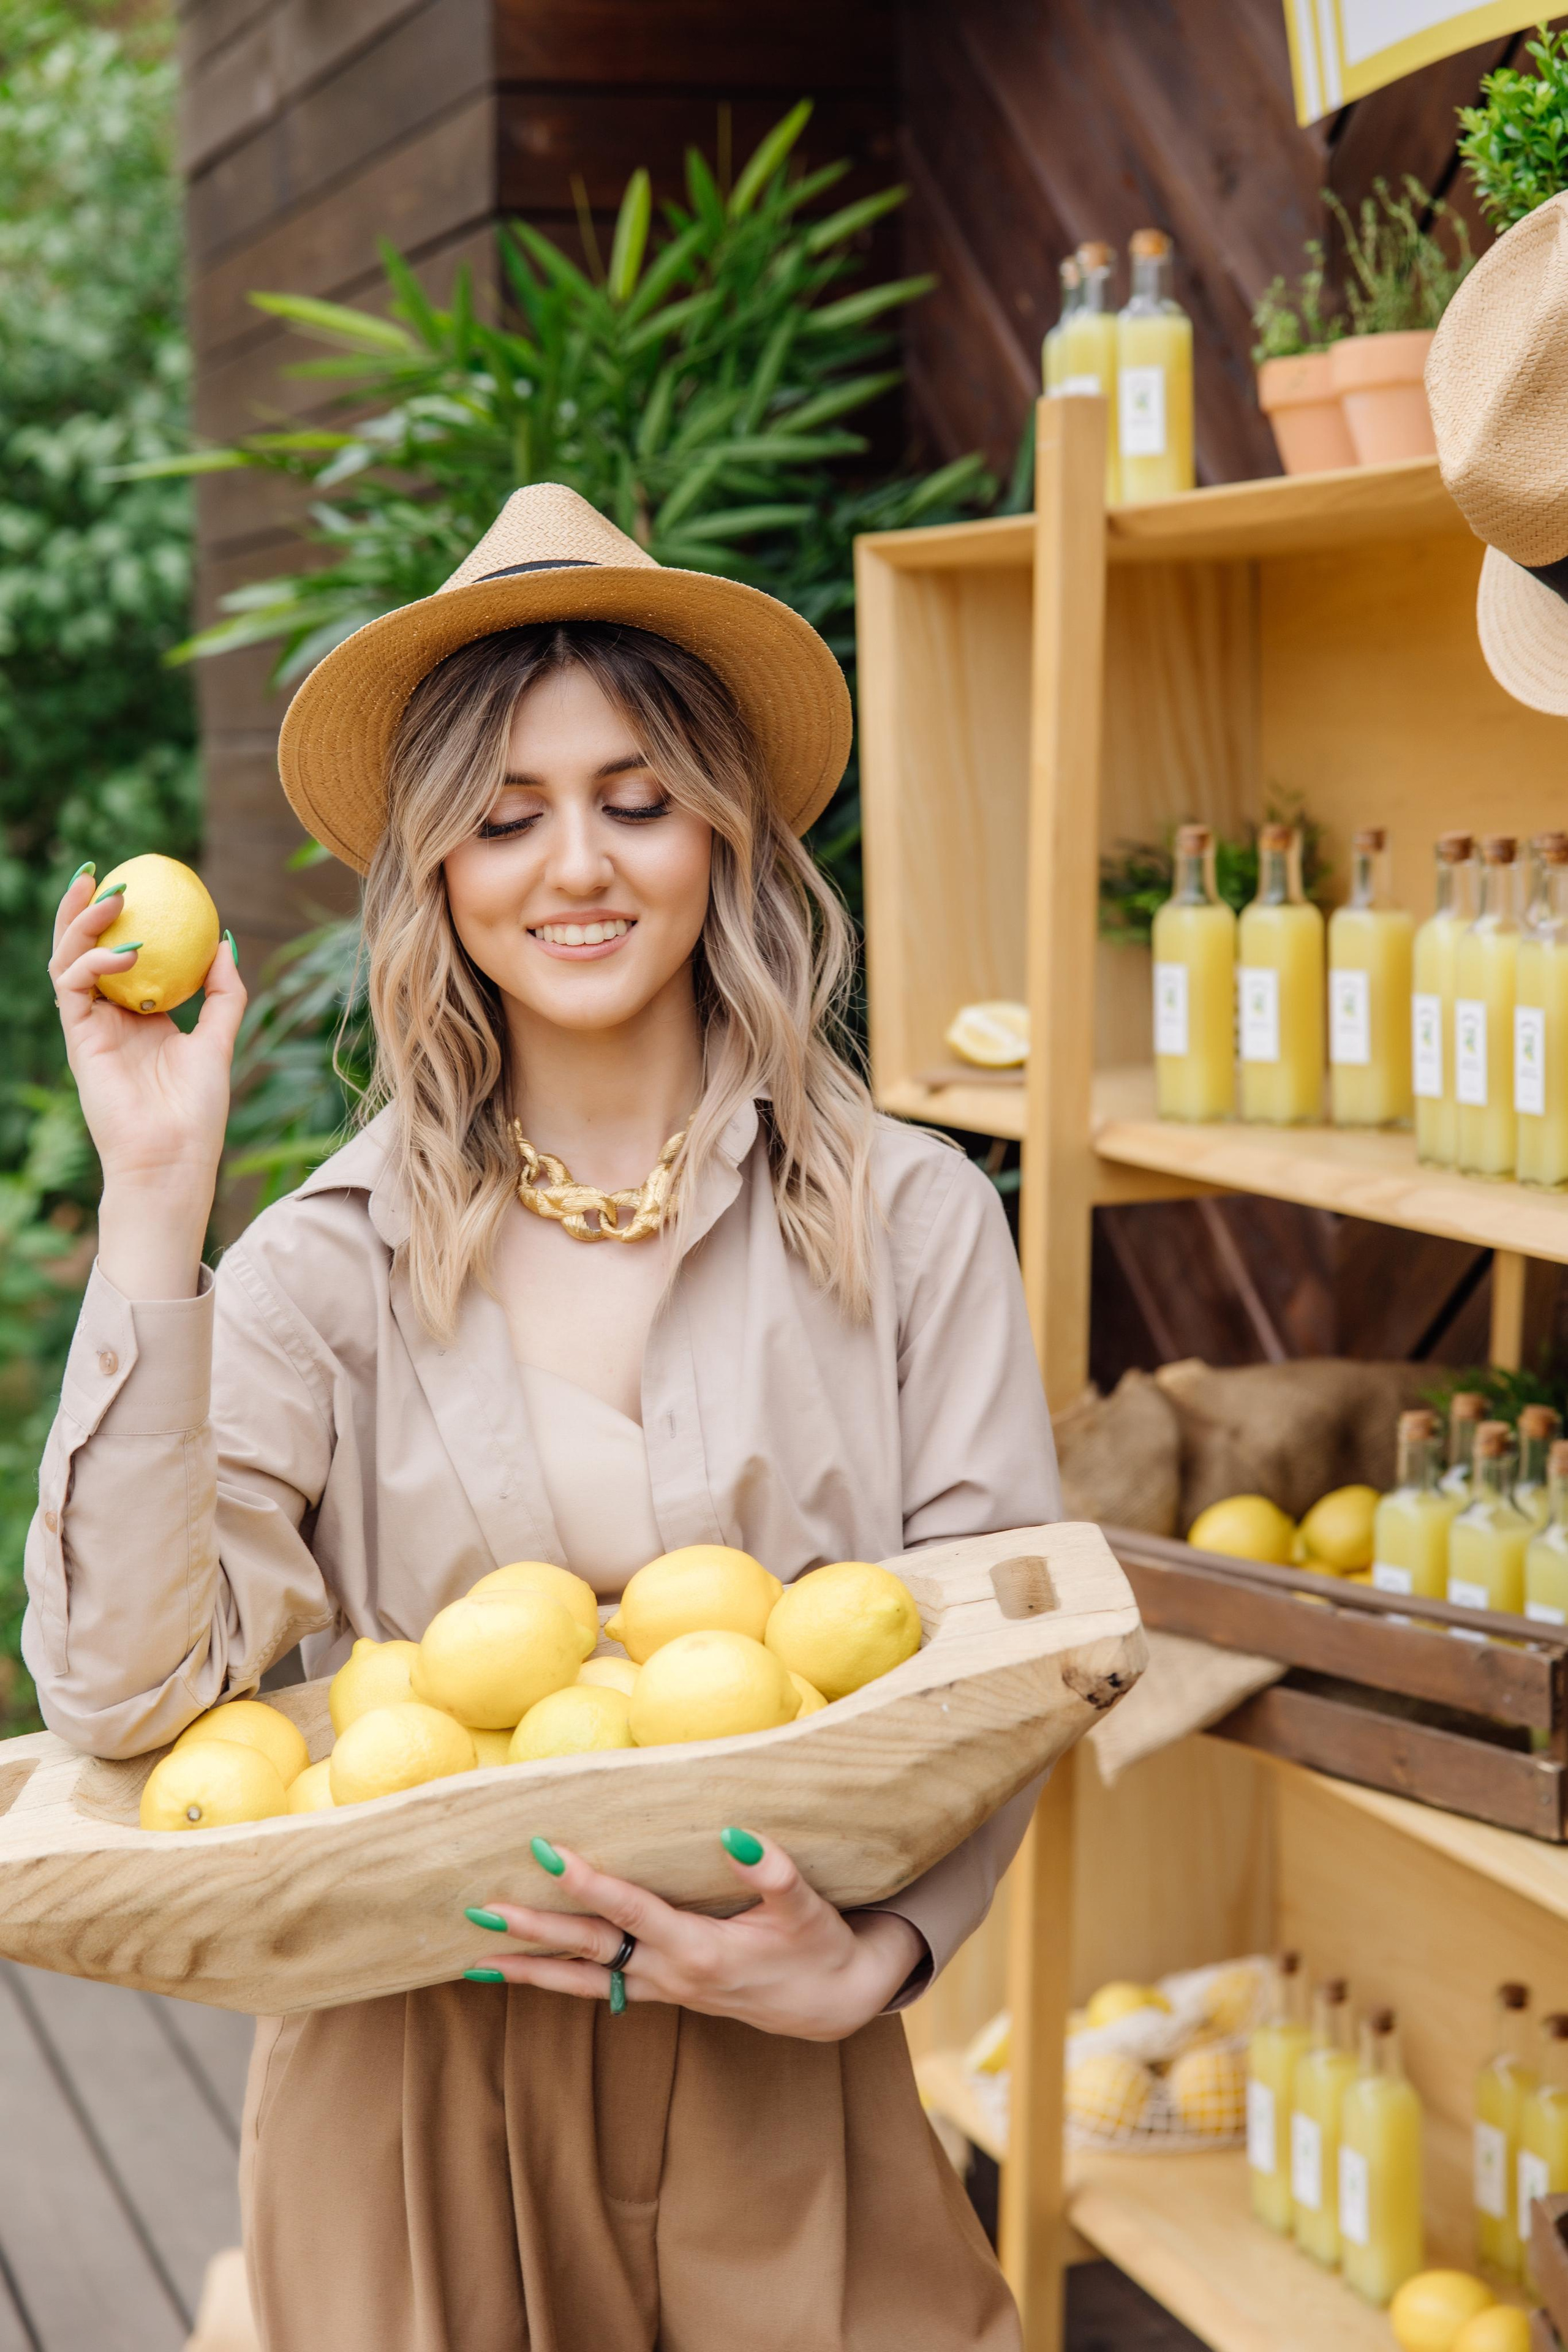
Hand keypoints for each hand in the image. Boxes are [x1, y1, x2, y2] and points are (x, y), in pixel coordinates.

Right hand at [49, 867, 245, 1296]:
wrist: (174, 1157)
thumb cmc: (198, 1111)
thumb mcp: (219, 1040)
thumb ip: (224, 992)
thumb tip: (226, 940)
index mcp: (139, 1016)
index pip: (121, 955)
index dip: (119, 920)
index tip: (137, 882)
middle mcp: (109, 1017)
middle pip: (83, 950)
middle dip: (82, 909)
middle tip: (98, 873)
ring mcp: (90, 1027)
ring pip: (68, 960)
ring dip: (82, 924)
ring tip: (109, 896)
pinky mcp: (79, 1039)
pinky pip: (73, 987)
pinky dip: (93, 961)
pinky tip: (124, 950)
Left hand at [463, 1830, 926, 2040]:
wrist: (830, 2004)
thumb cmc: (818, 1947)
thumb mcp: (805, 1907)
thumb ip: (772, 1871)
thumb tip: (735, 1832)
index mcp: (701, 1950)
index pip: (631, 1910)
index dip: (588, 1881)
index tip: (546, 1852)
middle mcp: (671, 1975)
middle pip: (591, 1949)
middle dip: (535, 1931)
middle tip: (483, 1911)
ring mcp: (664, 1989)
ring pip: (584, 1979)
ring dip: (531, 1969)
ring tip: (477, 1958)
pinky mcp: (663, 1993)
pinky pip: (598, 1988)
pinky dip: (557, 1982)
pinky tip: (522, 1974)